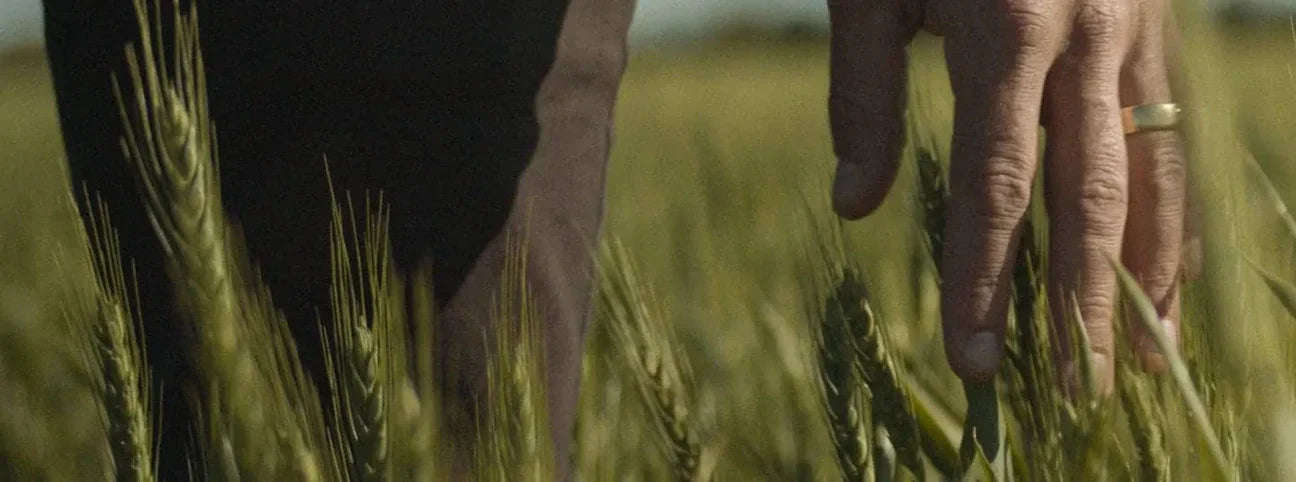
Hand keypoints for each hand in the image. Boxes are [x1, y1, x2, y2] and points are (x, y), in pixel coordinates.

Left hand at [827, 0, 1185, 393]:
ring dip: (1147, 271)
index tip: (974, 358)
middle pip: (1089, 196)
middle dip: (1083, 301)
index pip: (996, 186)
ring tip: (1141, 357)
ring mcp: (1133, 33)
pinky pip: (1170, 135)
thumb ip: (863, 97)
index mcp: (1007, 31)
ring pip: (1151, 171)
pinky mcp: (1153, 28)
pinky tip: (1168, 267)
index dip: (986, 279)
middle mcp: (1086, 40)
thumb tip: (857, 208)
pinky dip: (1171, 209)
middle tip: (1076, 392)